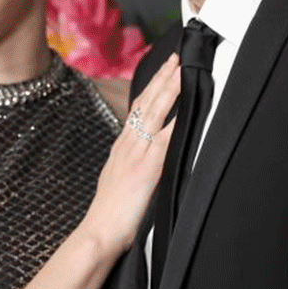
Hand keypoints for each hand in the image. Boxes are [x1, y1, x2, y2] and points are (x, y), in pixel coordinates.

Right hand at [79, 53, 179, 256]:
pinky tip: (188, 104)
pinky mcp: (148, 166)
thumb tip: (147, 160)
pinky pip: (166, 136)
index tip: (163, 69)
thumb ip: (133, 166)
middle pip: (146, 101)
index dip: (151, 87)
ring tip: (182, 67)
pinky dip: (177, 117)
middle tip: (176, 55)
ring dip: (170, 87)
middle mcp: (129, 143)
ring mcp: (138, 152)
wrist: (99, 232)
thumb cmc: (111, 216)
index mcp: (122, 146)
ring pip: (155, 111)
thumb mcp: (119, 181)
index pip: (138, 108)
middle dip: (162, 76)